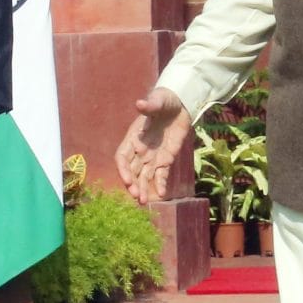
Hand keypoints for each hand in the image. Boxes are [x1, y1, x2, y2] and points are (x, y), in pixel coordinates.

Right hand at [117, 87, 192, 204]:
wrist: (179, 104)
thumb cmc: (164, 100)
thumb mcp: (158, 101)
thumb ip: (150, 105)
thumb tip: (140, 104)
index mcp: (133, 137)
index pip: (123, 157)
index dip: (123, 169)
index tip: (127, 180)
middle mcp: (140, 150)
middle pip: (132, 170)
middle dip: (132, 184)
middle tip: (136, 196)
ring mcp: (153, 156)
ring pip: (145, 176)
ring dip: (143, 189)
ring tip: (143, 202)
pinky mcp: (166, 159)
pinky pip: (161, 175)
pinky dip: (160, 184)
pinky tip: (162, 195)